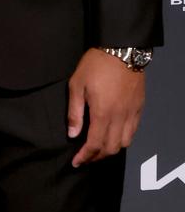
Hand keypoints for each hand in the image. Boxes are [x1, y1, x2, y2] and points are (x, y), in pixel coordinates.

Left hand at [67, 48, 144, 167]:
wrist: (121, 49)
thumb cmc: (95, 65)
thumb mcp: (77, 85)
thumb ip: (75, 112)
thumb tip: (73, 134)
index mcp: (103, 113)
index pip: (95, 144)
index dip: (85, 156)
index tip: (76, 162)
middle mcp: (120, 117)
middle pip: (111, 149)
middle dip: (97, 157)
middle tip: (85, 157)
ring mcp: (131, 113)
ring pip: (124, 143)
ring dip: (111, 150)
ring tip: (98, 148)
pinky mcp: (139, 108)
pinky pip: (133, 132)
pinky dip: (123, 139)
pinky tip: (113, 135)